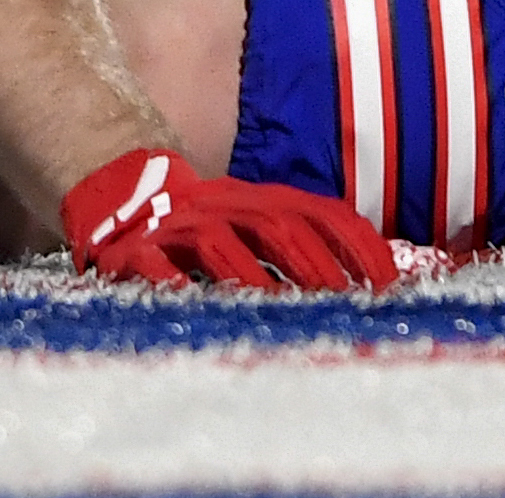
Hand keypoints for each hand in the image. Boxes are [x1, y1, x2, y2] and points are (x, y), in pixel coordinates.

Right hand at [61, 147, 401, 291]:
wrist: (114, 192)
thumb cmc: (202, 226)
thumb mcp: (253, 224)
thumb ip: (298, 245)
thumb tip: (367, 285)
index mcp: (261, 199)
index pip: (322, 215)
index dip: (359, 246)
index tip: (390, 284)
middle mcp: (225, 206)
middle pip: (277, 226)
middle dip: (315, 264)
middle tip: (345, 303)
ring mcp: (178, 227)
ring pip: (221, 245)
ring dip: (254, 278)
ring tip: (282, 311)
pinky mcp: (134, 253)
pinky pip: (157, 268)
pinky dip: (176, 287)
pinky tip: (196, 310)